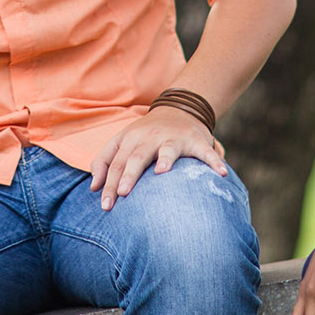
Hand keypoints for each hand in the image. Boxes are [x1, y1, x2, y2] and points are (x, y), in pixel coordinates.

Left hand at [89, 105, 226, 209]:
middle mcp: (149, 136)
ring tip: (161, 172)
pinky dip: (214, 161)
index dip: (109, 183)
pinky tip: (221, 173)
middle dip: (129, 174)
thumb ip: (104, 162)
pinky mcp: (196, 140)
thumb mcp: (122, 142)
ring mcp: (173, 137)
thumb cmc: (145, 134)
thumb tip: (93, 188)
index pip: (115, 161)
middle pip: (137, 156)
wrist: (179, 108)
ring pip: (167, 149)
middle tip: (123, 193)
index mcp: (130, 138)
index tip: (105, 205)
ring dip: (165, 159)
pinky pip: (205, 151)